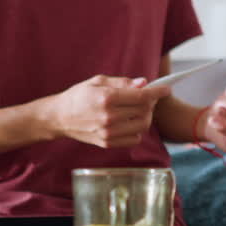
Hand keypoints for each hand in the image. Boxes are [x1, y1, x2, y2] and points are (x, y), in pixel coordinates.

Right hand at [50, 75, 170, 148]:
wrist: (59, 117)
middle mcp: (109, 117)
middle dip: (151, 103)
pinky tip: (130, 121)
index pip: (141, 96)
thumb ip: (123, 82)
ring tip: (139, 109)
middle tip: (148, 97)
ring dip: (146, 116)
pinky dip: (137, 130)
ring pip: (142, 126)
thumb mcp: (98, 81)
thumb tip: (144, 83)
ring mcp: (108, 133)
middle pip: (144, 111)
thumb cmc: (78, 96)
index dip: (158, 92)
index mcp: (107, 98)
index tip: (166, 89)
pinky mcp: (107, 143)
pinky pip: (134, 139)